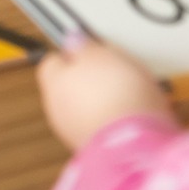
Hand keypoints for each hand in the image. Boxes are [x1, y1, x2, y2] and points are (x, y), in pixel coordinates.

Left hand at [37, 40, 172, 150]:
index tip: (91, 47)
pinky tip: (135, 112)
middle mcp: (58, 110)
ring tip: (131, 91)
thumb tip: (76, 40)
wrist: (136, 143)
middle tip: (115, 68)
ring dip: (105, 100)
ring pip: (88, 107)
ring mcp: (76, 132)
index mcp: (53, 83)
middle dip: (90, 78)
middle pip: (70, 86)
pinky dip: (116, 119)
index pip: (53, 61)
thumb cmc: (118, 95)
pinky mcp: (100, 149)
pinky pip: (105, 125)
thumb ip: (86, 45)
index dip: (74, 52)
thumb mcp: (104, 52)